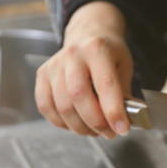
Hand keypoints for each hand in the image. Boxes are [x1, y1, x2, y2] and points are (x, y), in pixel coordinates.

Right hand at [35, 2, 132, 137]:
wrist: (86, 34)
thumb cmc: (108, 54)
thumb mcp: (124, 67)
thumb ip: (123, 94)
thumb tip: (121, 123)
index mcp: (97, 49)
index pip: (105, 85)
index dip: (113, 111)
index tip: (122, 129)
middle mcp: (72, 55)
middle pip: (78, 96)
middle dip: (96, 122)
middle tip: (109, 133)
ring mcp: (54, 66)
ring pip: (62, 106)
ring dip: (81, 127)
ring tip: (95, 130)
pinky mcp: (42, 76)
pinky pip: (46, 107)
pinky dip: (62, 123)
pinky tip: (76, 123)